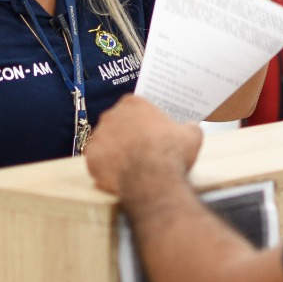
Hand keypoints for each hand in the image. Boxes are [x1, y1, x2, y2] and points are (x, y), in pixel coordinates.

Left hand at [85, 95, 202, 202]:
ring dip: (114, 151)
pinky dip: (105, 167)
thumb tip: (192, 128)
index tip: (150, 132)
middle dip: (126, 134)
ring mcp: (98, 135)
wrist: (153, 178)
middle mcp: (111, 115)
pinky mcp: (91, 156)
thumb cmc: (172, 152)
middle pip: (117, 123)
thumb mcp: (191, 136)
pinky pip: (97, 160)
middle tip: (140, 149)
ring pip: (105, 142)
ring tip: (129, 165)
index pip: (134, 107)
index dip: (143, 121)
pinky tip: (118, 175)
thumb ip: (189, 128)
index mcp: (134, 103)